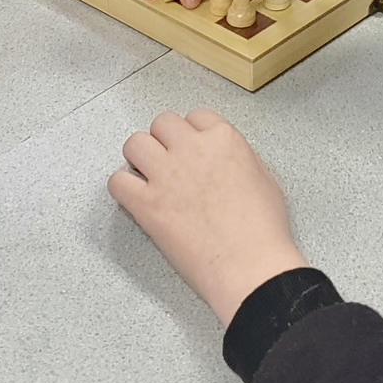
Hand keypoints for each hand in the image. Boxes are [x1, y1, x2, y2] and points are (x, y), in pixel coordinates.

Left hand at [109, 109, 306, 325]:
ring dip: (140, 158)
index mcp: (224, 139)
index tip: (192, 149)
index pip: (195, 116)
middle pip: (162, 123)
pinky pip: (117, 180)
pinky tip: (136, 199)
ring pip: (135, 143)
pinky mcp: (146, 203)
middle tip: (171, 164)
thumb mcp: (265, 179)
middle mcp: (191, 149)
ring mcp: (165, 175)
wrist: (250, 266)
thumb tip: (223, 158)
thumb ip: (239, 158)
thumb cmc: (264, 231)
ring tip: (149, 177)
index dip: (193, 134)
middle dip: (165, 141)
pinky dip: (124, 188)